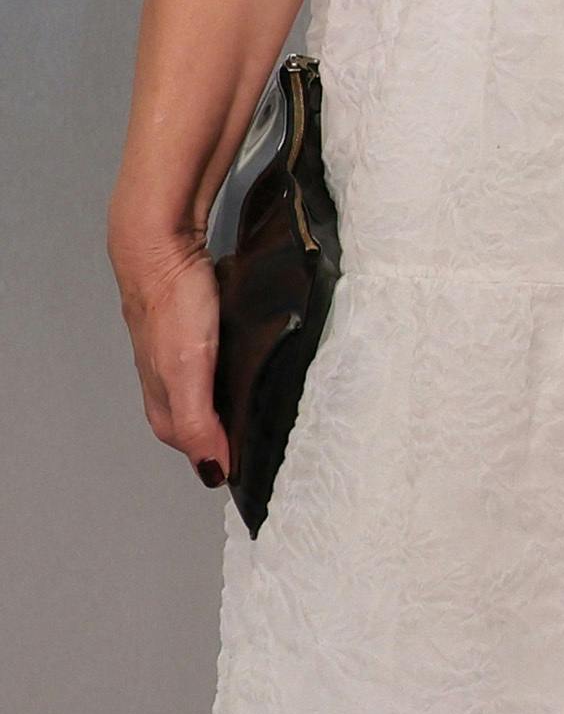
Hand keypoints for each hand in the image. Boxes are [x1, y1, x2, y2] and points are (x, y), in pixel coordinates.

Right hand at [110, 211, 225, 483]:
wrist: (162, 244)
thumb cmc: (174, 304)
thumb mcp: (189, 371)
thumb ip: (198, 420)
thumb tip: (212, 469)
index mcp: (161, 392)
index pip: (184, 438)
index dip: (210, 453)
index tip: (241, 466)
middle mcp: (163, 371)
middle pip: (188, 415)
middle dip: (214, 431)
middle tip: (251, 440)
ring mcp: (175, 342)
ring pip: (198, 382)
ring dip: (221, 397)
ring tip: (252, 405)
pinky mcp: (191, 317)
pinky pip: (209, 351)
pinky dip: (225, 363)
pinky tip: (242, 356)